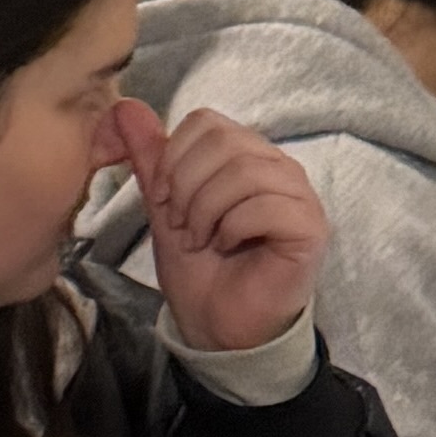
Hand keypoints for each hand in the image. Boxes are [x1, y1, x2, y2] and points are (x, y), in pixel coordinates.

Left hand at [108, 97, 326, 355]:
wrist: (219, 328)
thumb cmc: (200, 270)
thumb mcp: (164, 208)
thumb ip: (151, 159)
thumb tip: (125, 107)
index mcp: (247, 156)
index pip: (207, 122)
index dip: (173, 158)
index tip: (163, 200)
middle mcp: (279, 168)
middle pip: (225, 142)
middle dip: (187, 185)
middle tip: (182, 224)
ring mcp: (300, 197)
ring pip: (245, 171)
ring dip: (207, 209)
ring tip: (202, 239)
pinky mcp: (310, 228)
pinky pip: (267, 205)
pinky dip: (232, 227)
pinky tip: (226, 246)